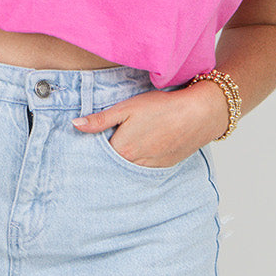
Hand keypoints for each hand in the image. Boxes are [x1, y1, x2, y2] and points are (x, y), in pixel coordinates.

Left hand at [72, 82, 227, 166]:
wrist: (198, 114)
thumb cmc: (162, 108)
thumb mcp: (126, 108)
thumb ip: (100, 120)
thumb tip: (76, 125)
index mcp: (122, 149)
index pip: (98, 154)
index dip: (92, 146)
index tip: (87, 142)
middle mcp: (134, 164)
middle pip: (113, 163)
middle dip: (106, 157)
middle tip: (105, 144)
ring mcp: (150, 167)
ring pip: (129, 168)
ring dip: (124, 160)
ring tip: (125, 145)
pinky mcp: (164, 166)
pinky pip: (145, 168)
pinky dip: (140, 161)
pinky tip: (142, 149)